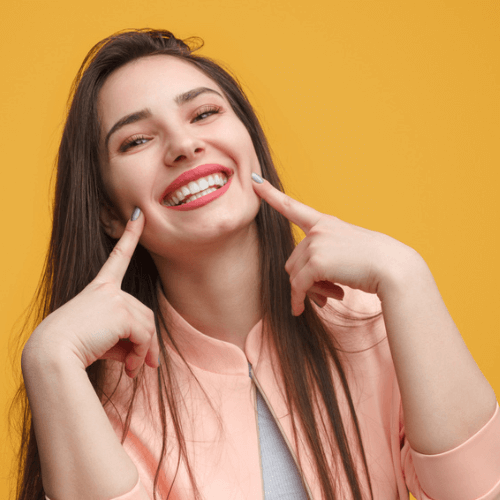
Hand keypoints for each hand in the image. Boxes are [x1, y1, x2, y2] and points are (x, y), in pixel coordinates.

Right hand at [25, 209, 158, 377]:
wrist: (51, 355)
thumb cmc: (72, 348)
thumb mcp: (101, 340)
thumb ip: (124, 341)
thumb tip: (145, 358)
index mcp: (99, 288)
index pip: (118, 257)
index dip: (130, 235)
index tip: (139, 215)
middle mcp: (108, 289)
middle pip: (144, 313)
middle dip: (148, 342)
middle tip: (146, 366)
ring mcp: (115, 298)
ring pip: (147, 326)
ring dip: (145, 351)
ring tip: (135, 370)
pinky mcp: (120, 311)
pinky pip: (143, 335)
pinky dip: (142, 354)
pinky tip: (131, 369)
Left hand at [252, 175, 418, 314]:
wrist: (393, 268)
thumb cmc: (374, 263)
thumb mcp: (346, 253)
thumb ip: (322, 259)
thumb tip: (300, 286)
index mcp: (325, 223)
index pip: (293, 207)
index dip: (271, 194)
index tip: (254, 179)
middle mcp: (318, 230)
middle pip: (292, 260)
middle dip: (303, 281)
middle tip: (324, 295)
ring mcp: (317, 244)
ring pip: (294, 275)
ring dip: (307, 291)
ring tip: (330, 298)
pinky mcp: (317, 262)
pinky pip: (298, 286)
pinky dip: (298, 300)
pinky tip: (300, 310)